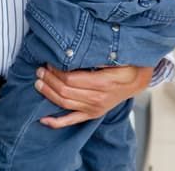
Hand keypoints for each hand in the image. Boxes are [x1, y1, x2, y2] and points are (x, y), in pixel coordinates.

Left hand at [36, 63, 152, 127]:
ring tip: (38, 83)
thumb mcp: (114, 57)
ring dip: (48, 93)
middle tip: (40, 70)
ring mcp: (94, 109)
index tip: (48, 63)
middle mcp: (98, 99)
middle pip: (65, 91)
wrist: (136, 81)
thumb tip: (74, 52)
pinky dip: (56, 122)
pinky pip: (72, 120)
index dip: (56, 71)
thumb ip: (96, 56)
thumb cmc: (124, 67)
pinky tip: (43, 119)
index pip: (71, 80)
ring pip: (64, 104)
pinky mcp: (92, 114)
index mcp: (103, 84)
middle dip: (49, 80)